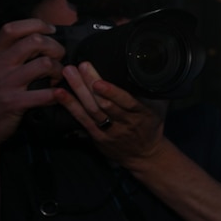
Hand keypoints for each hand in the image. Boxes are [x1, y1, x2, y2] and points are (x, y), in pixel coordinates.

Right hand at [0, 18, 65, 149]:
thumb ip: (8, 54)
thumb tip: (37, 39)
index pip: (13, 29)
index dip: (37, 25)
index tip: (51, 30)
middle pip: (35, 41)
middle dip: (55, 47)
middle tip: (59, 58)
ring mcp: (6, 83)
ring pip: (44, 64)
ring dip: (59, 70)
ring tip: (57, 78)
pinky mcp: (14, 102)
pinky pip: (45, 93)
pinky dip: (58, 94)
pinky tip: (57, 95)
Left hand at [55, 61, 169, 165]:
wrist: (145, 155)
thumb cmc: (151, 126)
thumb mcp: (159, 107)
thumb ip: (153, 89)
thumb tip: (150, 65)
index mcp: (142, 113)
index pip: (127, 102)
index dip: (112, 93)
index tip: (99, 81)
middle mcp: (125, 122)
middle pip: (104, 104)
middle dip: (91, 83)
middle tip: (81, 66)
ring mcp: (110, 130)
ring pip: (92, 110)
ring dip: (78, 90)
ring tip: (69, 73)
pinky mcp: (97, 136)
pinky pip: (82, 119)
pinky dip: (71, 106)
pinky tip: (60, 94)